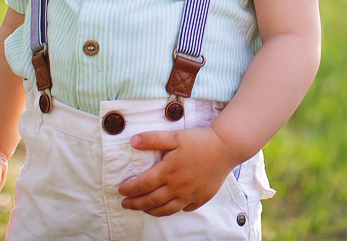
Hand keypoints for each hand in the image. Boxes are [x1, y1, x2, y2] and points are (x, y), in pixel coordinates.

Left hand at [117, 126, 241, 216]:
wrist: (226, 147)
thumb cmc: (200, 140)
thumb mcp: (175, 136)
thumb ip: (153, 139)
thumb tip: (133, 141)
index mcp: (168, 171)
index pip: (143, 184)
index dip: (129, 189)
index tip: (120, 190)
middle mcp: (177, 186)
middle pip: (151, 201)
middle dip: (135, 204)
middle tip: (125, 204)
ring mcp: (189, 194)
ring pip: (166, 209)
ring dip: (151, 211)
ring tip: (143, 210)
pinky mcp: (201, 197)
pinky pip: (184, 208)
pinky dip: (174, 210)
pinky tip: (169, 207)